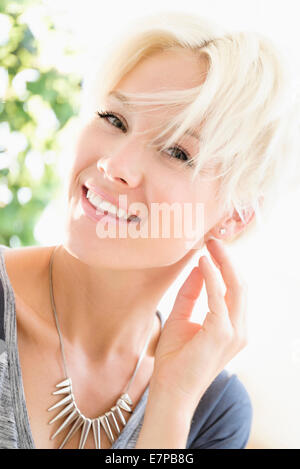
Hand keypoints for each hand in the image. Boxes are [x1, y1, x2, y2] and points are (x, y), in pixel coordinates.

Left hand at [149, 238, 247, 412]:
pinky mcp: (222, 334)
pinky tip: (203, 262)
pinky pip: (219, 297)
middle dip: (228, 259)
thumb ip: (190, 294)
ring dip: (223, 262)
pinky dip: (212, 277)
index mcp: (231, 326)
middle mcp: (239, 329)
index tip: (212, 246)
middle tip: (214, 239)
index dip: (226, 265)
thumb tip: (198, 267)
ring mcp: (234, 333)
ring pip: (236, 287)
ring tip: (211, 244)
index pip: (235, 289)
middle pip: (240, 284)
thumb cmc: (175, 359)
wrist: (170, 391)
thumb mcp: (181, 318)